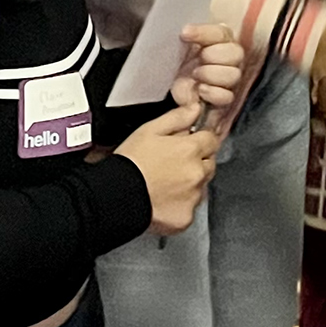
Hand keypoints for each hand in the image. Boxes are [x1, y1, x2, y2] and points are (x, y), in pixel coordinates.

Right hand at [114, 100, 219, 235]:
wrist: (114, 197)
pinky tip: (164, 200)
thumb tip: (195, 108)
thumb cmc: (129, 163)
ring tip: (165, 184)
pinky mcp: (185, 217)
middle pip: (209, 164)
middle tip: (172, 166)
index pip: (211, 140)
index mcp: (190, 149)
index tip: (188, 145)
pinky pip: (190, 208)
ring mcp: (193, 197)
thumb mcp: (149, 131)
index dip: (199, 141)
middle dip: (196, 162)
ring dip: (190, 184)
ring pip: (201, 186)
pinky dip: (181, 205)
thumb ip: (177, 118)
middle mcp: (196, 173)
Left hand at [169, 23, 243, 111]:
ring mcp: (228, 79)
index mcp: (219, 39)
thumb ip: (187, 35)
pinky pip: (228, 96)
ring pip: (234, 75)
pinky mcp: (223, 98)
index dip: (204, 33)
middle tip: (199, 58)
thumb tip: (186, 31)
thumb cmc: (176, 60)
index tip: (184, 34)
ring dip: (212, 74)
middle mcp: (228, 57)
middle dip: (214, 55)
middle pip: (237, 53)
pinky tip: (200, 89)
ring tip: (195, 75)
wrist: (169, 85)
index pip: (222, 32)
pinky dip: (213, 93)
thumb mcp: (178, 45)